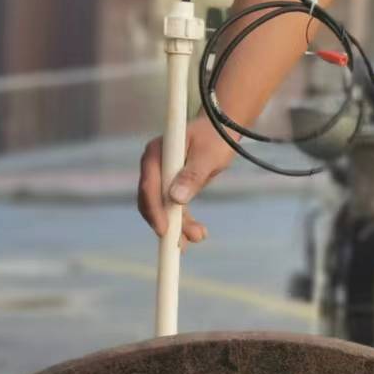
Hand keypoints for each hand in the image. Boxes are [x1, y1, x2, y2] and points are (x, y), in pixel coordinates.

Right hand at [137, 126, 235, 249]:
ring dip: (179, 226)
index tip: (164, 230)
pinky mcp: (172, 185)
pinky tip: (198, 233)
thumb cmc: (216, 137)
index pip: (149, 186)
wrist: (223, 129)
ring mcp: (162, 176)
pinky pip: (174, 207)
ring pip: (164, 208)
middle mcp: (154, 166)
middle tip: (183, 243)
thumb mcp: (208, 155)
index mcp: (157, 153)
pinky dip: (184, 221)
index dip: (155, 210)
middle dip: (167, 223)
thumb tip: (176, 198)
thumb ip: (193, 175)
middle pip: (153, 201)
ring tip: (199, 237)